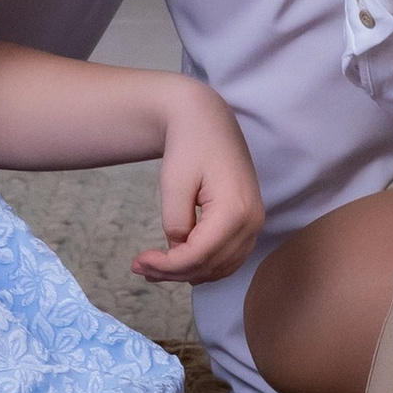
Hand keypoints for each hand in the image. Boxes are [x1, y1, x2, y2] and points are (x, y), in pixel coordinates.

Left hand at [135, 86, 264, 287]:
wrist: (208, 119)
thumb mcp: (174, 183)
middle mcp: (252, 222)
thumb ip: (175, 222)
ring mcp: (255, 223)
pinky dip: (204, 265)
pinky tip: (179, 262)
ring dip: (187, 272)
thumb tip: (178, 251)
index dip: (167, 266)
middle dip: (172, 272)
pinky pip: (229, 257)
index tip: (137, 262)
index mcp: (234, 210)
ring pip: (221, 267)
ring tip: (153, 267)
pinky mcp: (250, 222)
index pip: (199, 255)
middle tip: (139, 267)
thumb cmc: (190, 144)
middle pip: (210, 266)